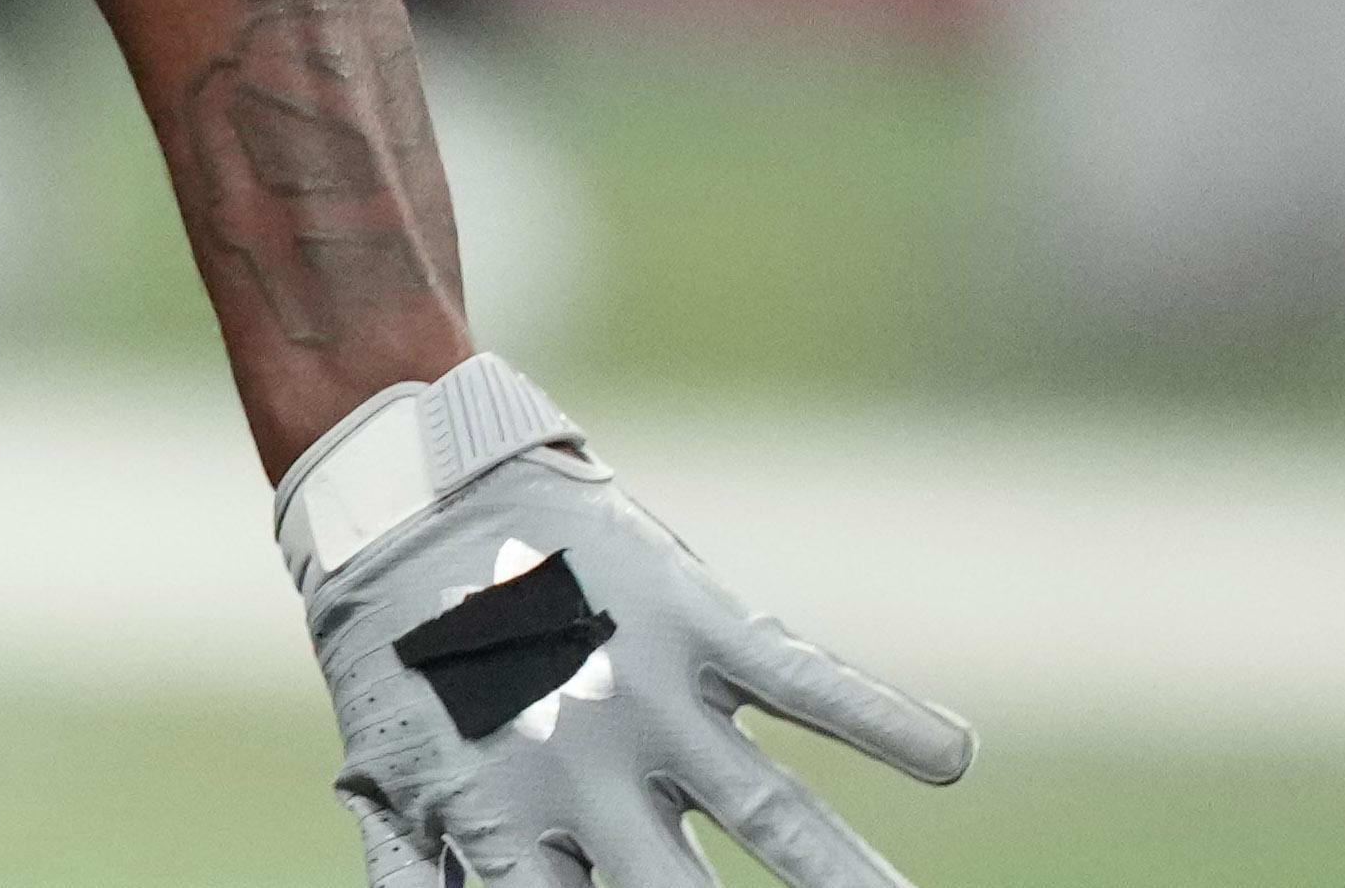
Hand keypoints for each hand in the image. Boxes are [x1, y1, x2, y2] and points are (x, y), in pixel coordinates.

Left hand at [284, 355, 970, 886]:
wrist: (404, 496)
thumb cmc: (398, 655)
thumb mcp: (390, 777)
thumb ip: (418, 872)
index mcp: (513, 830)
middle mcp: (589, 778)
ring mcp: (647, 698)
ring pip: (774, 813)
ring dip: (849, 874)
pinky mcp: (688, 619)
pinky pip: (800, 676)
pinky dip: (881, 715)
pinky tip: (953, 756)